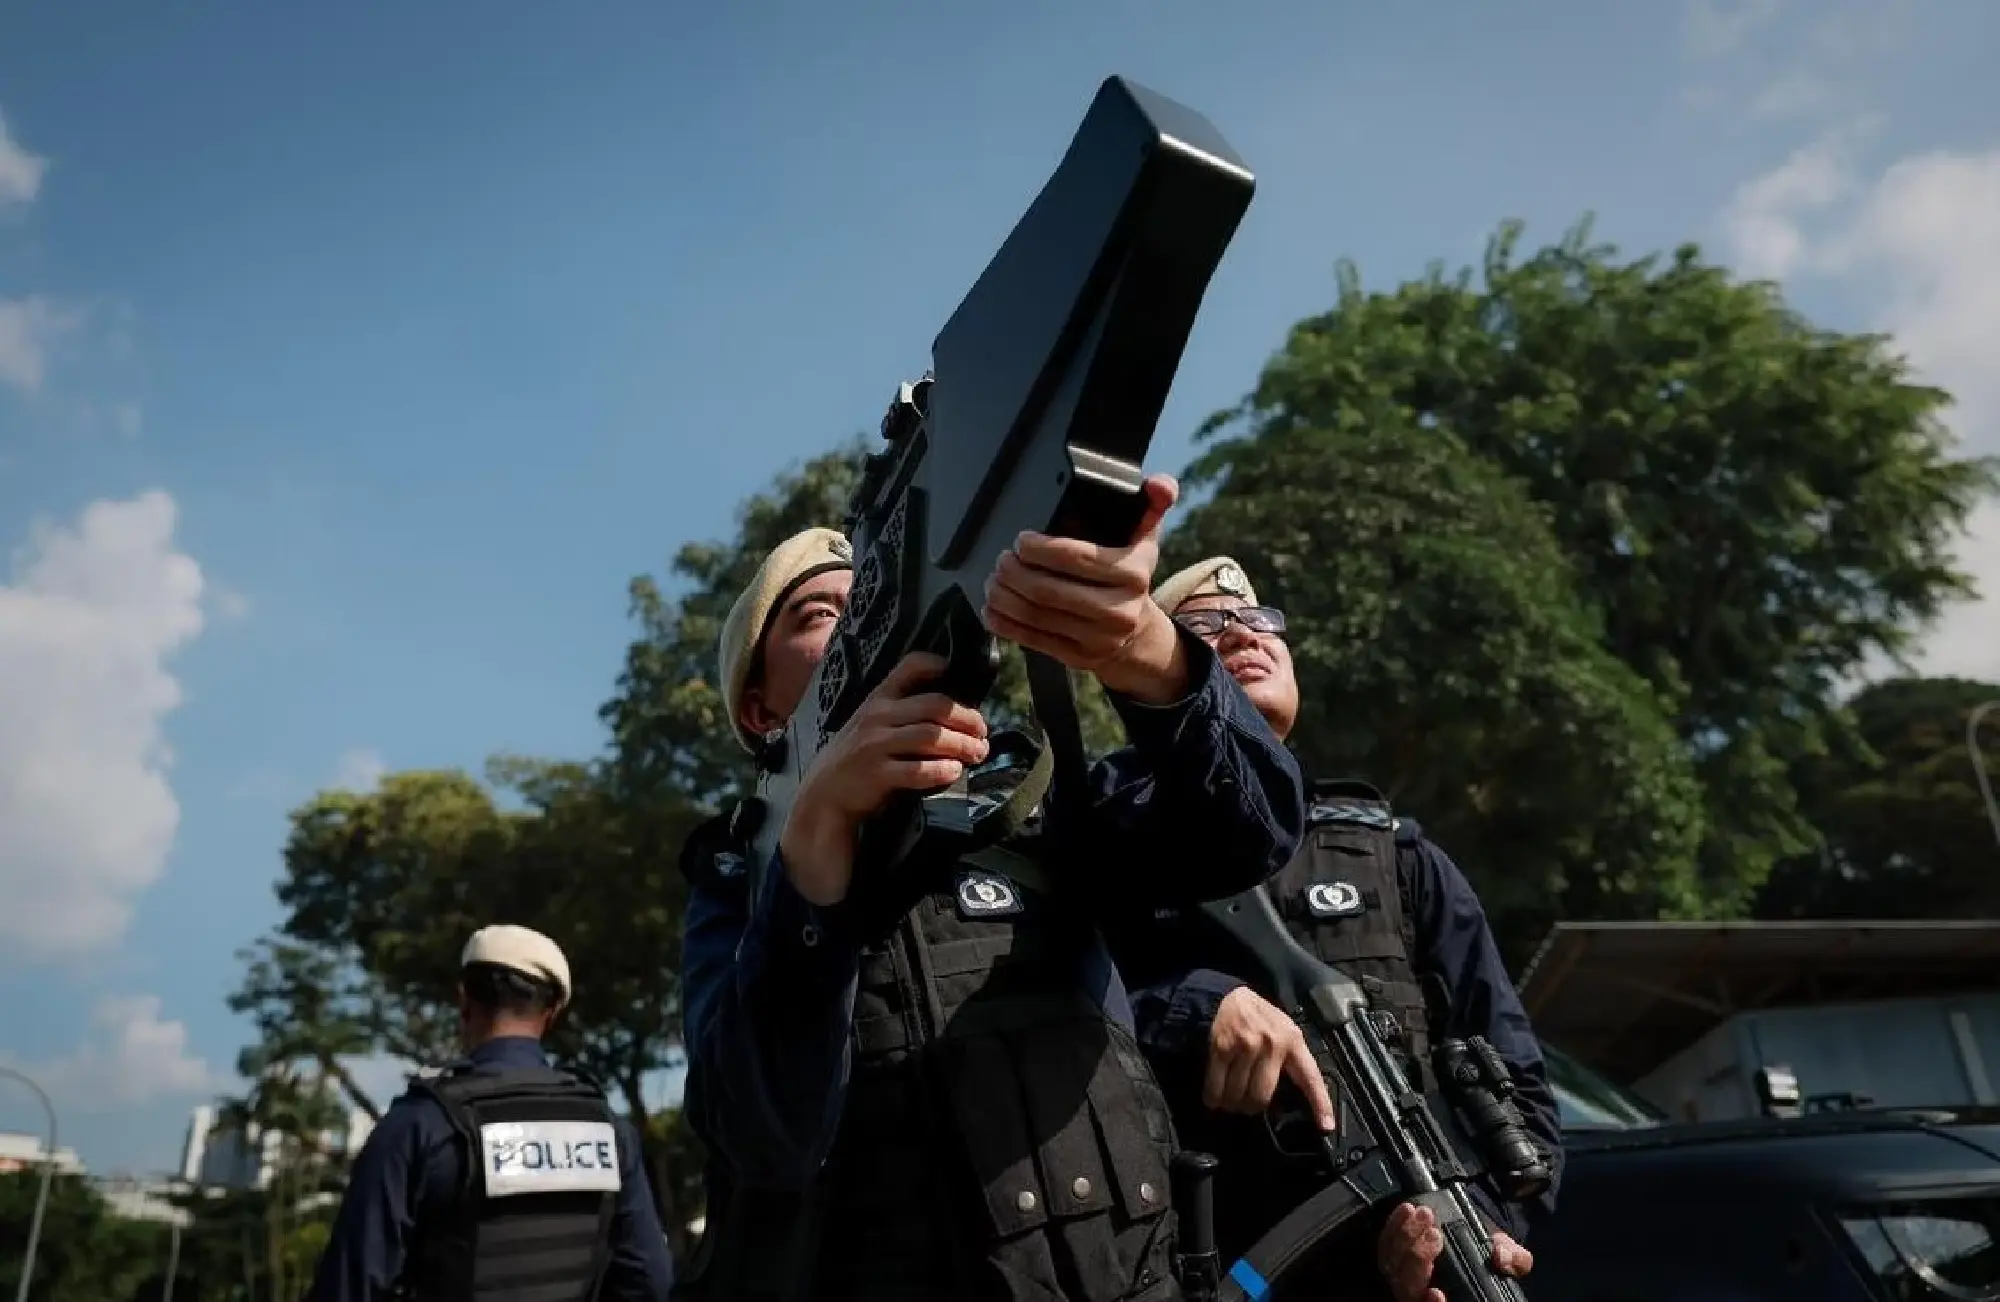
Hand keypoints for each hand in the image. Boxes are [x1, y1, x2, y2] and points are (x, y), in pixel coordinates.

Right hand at [779, 652, 989, 905]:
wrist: (826, 792)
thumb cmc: (858, 754)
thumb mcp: (872, 721)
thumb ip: (903, 710)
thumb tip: (956, 709)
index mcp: (879, 698)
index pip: (910, 666)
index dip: (936, 664)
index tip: (956, 673)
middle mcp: (878, 716)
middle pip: (935, 706)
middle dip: (967, 719)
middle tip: (983, 734)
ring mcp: (876, 745)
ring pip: (932, 736)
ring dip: (962, 745)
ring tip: (977, 754)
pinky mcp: (877, 774)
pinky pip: (918, 770)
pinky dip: (942, 770)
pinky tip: (954, 771)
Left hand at [980, 473, 1188, 703]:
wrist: (1136, 634)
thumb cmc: (1129, 576)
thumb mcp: (1146, 539)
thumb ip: (1152, 504)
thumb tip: (1161, 484)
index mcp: (1134, 573)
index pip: (1076, 557)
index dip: (1040, 548)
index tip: (1021, 540)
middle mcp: (1119, 610)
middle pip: (1048, 589)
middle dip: (1014, 572)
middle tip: (1001, 560)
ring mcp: (1098, 638)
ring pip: (1036, 615)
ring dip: (1004, 596)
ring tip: (994, 580)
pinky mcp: (1077, 658)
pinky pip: (1032, 640)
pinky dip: (1005, 623)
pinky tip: (992, 609)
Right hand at [1204, 988, 1336, 1129]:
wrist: (1229, 996)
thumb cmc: (1261, 1020)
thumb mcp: (1285, 1032)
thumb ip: (1290, 1059)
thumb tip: (1293, 1097)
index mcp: (1293, 1042)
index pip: (1310, 1077)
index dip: (1319, 1103)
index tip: (1326, 1126)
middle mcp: (1272, 1044)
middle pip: (1262, 1095)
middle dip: (1252, 1107)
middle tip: (1248, 1106)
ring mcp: (1246, 1045)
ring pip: (1239, 1094)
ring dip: (1232, 1104)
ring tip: (1230, 1101)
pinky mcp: (1222, 1047)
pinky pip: (1217, 1085)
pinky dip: (1214, 1097)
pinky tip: (1214, 1099)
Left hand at [1377, 1205, 1533, 1301]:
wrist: (1469, 1233)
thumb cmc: (1487, 1253)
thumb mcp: (1506, 1255)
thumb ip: (1512, 1258)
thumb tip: (1502, 1258)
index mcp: (1446, 1296)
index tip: (1437, 1293)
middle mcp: (1421, 1293)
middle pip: (1407, 1288)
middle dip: (1418, 1260)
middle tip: (1435, 1235)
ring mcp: (1402, 1275)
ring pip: (1393, 1265)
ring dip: (1406, 1238)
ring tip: (1424, 1215)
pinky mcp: (1390, 1254)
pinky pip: (1384, 1243)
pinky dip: (1394, 1225)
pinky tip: (1407, 1210)